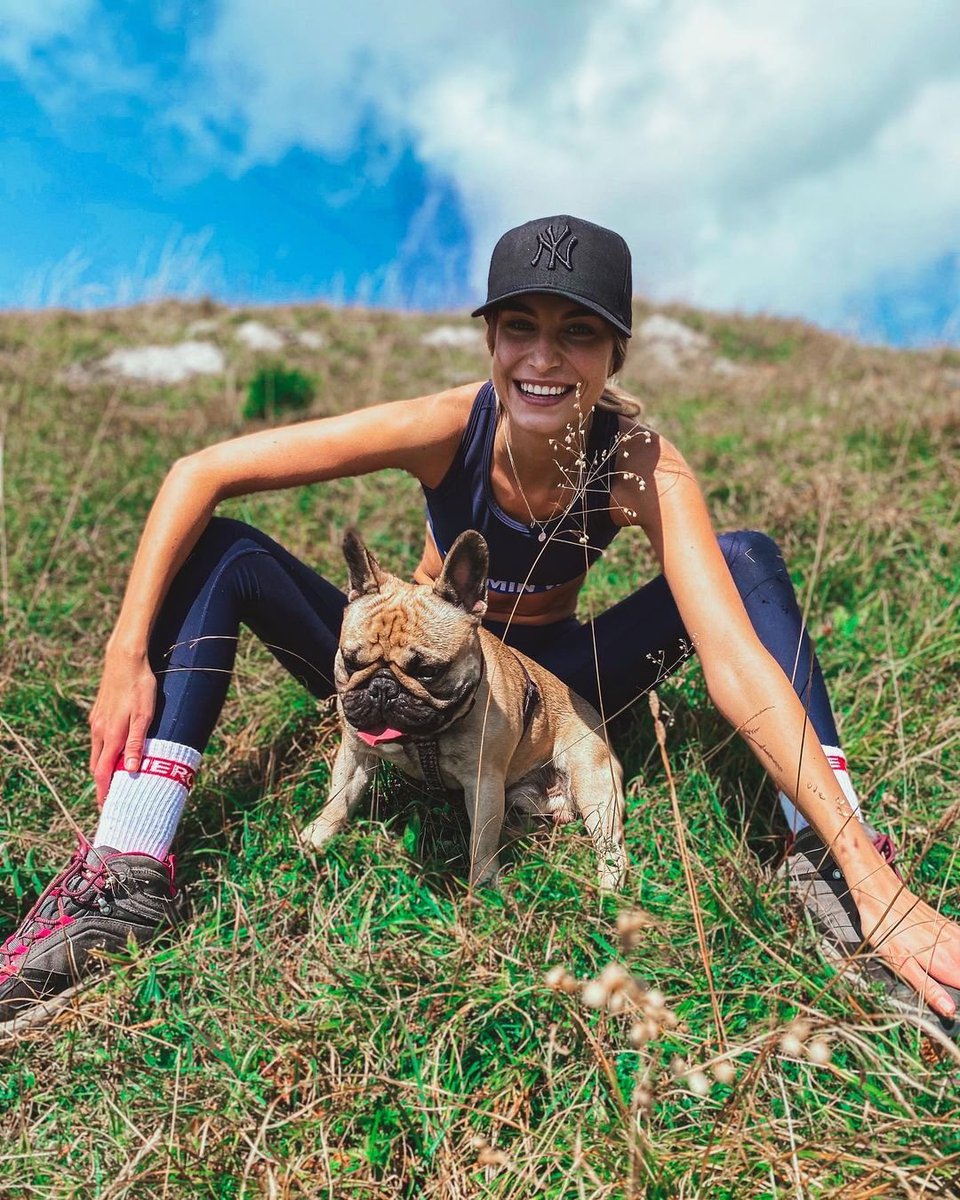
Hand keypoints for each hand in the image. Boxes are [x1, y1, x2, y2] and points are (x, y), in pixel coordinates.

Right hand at [88, 647, 156, 804]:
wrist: (125, 660)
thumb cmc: (140, 687)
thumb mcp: (145, 716)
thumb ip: (137, 743)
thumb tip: (129, 771)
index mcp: (111, 735)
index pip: (102, 772)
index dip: (104, 791)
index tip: (106, 808)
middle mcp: (99, 731)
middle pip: (97, 765)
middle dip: (102, 784)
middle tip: (111, 799)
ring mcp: (97, 721)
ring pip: (97, 752)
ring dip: (103, 768)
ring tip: (113, 781)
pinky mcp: (99, 713)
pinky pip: (99, 739)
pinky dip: (104, 752)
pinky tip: (114, 753)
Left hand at [855, 884, 959, 1018]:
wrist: (881, 893)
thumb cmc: (886, 928)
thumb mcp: (900, 963)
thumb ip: (927, 987)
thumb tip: (949, 1009)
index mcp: (946, 963)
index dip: (958, 999)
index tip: (951, 1006)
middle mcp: (955, 949)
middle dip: (957, 985)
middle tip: (941, 987)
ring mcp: (954, 936)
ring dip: (956, 972)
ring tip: (937, 972)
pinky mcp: (950, 927)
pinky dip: (957, 956)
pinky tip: (949, 958)